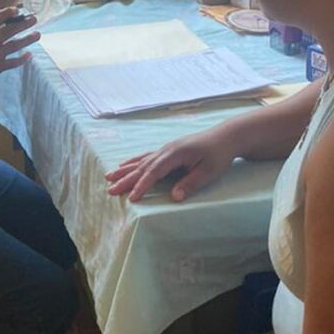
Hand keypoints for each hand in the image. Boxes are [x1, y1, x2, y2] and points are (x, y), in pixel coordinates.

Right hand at [0, 7, 39, 85]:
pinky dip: (22, 59)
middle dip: (23, 24)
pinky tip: (30, 55)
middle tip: (34, 19)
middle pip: (9, 31)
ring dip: (27, 39)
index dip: (7, 13)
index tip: (16, 9)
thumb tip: (0, 14)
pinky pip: (13, 62)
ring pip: (15, 45)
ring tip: (37, 34)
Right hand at [106, 130, 234, 202]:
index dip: (142, 185)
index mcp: (176, 154)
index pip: (154, 172)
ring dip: (124, 170)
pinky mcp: (167, 150)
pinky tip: (123, 164)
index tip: (132, 197)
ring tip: (108, 178)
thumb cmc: (219, 155)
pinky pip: (145, 157)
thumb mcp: (209, 172)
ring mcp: (165, 149)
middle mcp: (166, 150)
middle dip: (126, 179)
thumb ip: (191, 183)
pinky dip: (133, 161)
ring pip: (141, 161)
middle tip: (110, 190)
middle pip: (142, 166)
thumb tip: (174, 197)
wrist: (225, 136)